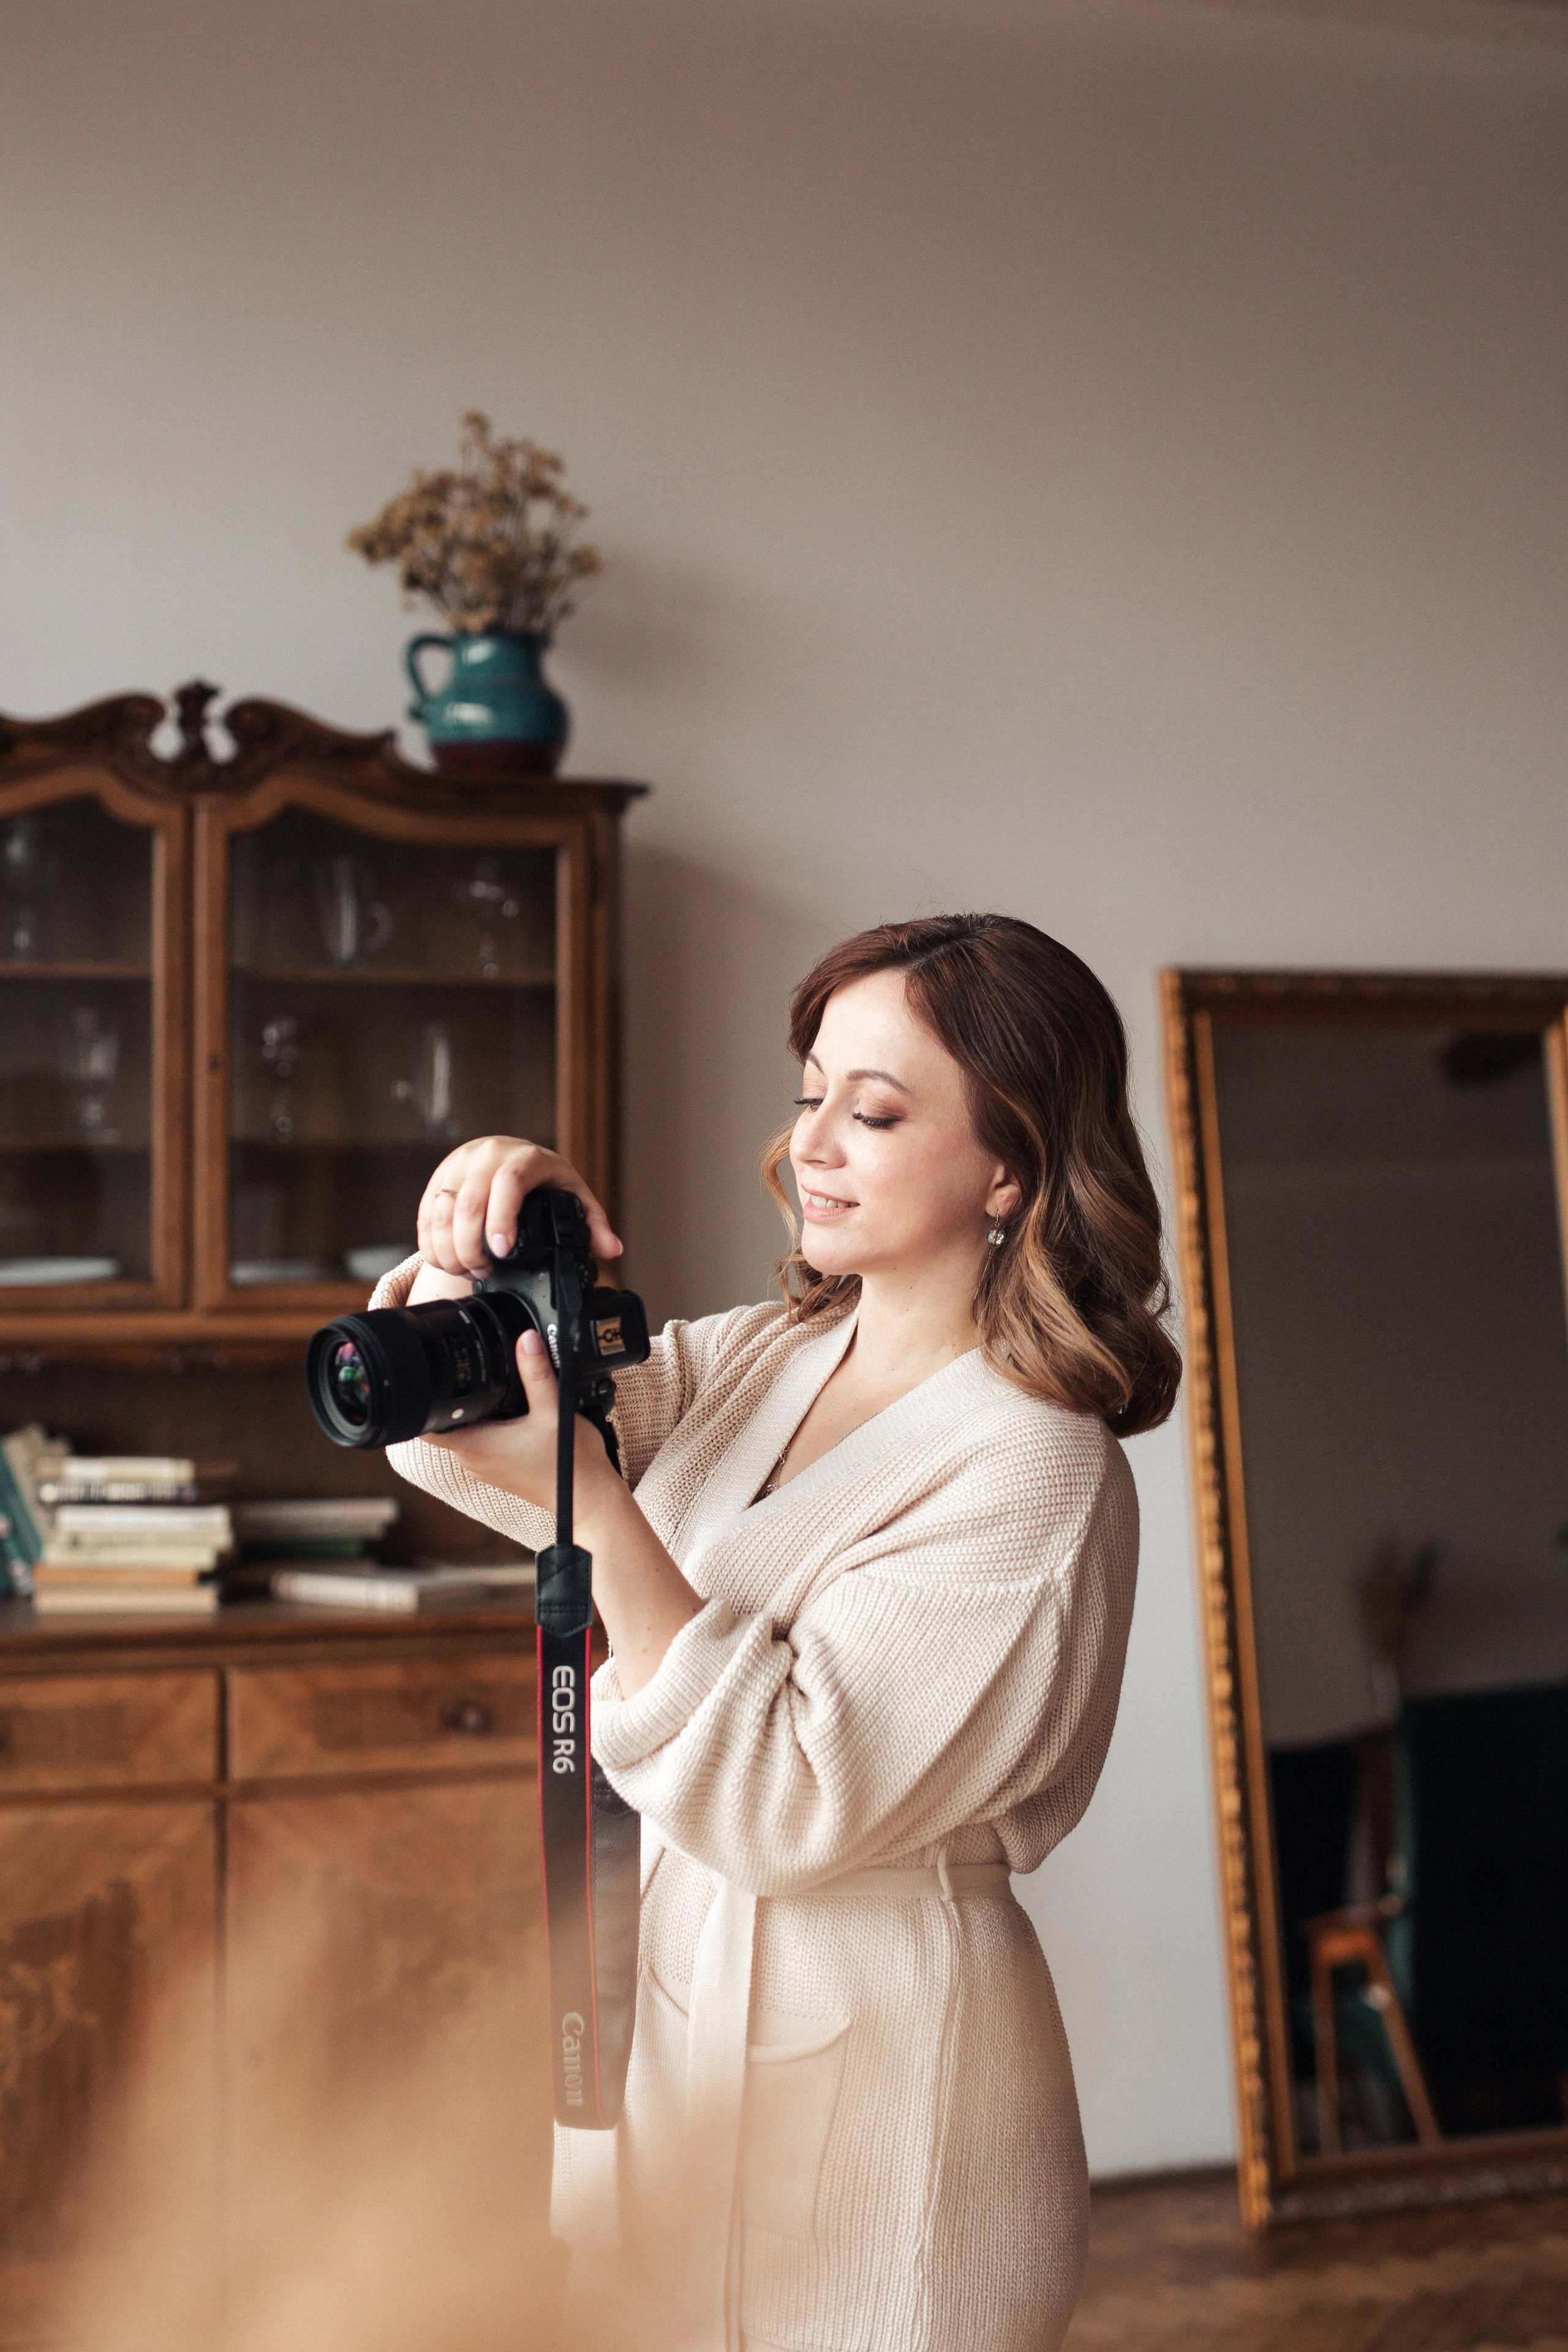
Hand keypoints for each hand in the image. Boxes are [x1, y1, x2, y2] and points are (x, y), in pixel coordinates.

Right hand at [417, 1136, 622, 1279]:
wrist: (508, 1155)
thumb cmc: (543, 1178)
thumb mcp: (573, 1195)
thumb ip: (592, 1223)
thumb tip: (611, 1249)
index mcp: (524, 1157)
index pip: (508, 1181)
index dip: (501, 1217)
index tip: (501, 1250)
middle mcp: (488, 1155)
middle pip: (468, 1201)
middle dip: (471, 1245)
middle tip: (483, 1271)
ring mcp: (459, 1165)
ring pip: (441, 1209)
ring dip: (449, 1248)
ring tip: (467, 1270)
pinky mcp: (438, 1179)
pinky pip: (427, 1213)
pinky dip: (432, 1243)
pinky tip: (446, 1261)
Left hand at [426, 1327, 622, 1517]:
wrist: (589, 1499)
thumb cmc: (571, 1465)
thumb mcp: (554, 1410)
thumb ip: (537, 1373)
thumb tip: (526, 1339)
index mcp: (476, 1446)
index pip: (427, 1425)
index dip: (426, 1399)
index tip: (437, 1377)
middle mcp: (473, 1459)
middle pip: (448, 1422)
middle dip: (459, 1398)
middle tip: (479, 1374)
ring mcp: (485, 1466)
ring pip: (466, 1431)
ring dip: (478, 1412)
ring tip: (501, 1394)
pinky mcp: (499, 1468)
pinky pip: (483, 1441)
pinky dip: (491, 1426)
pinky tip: (514, 1415)